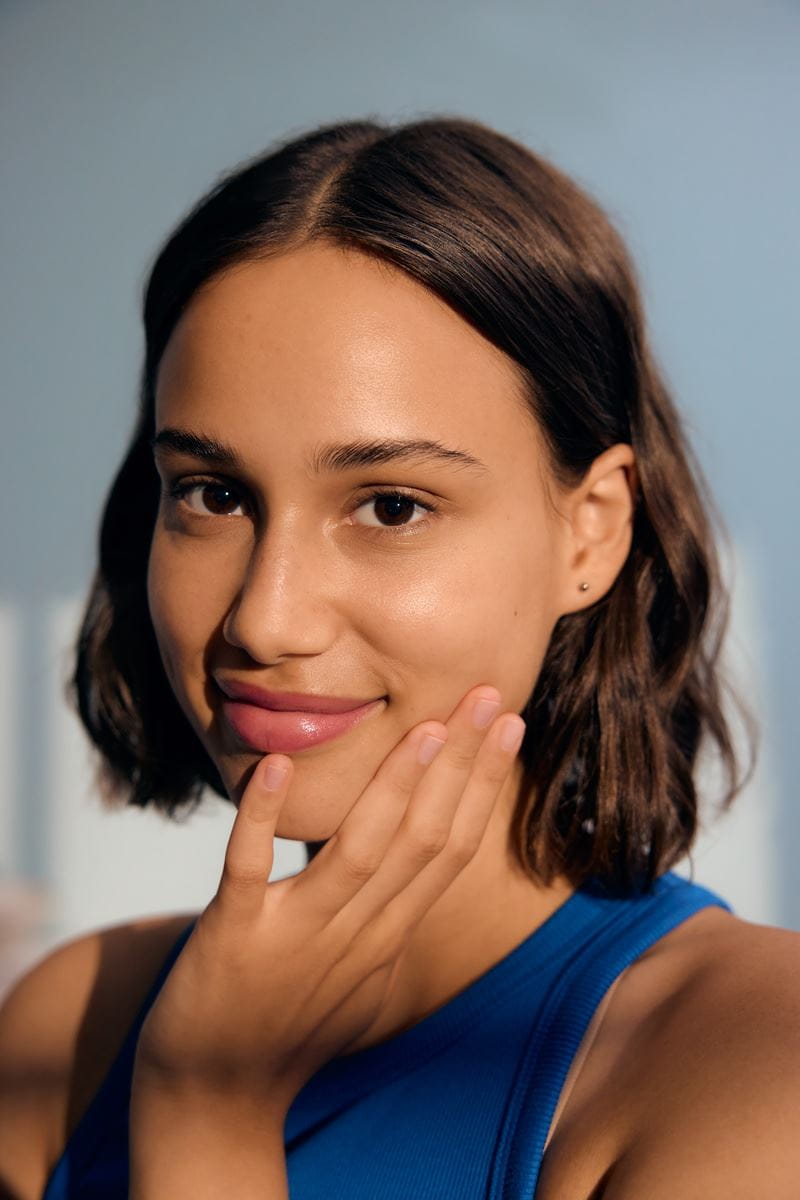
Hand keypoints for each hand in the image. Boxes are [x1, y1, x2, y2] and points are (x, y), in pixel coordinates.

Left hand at [133, 684, 525, 1115]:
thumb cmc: (289, 1024)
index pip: (452, 849)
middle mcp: (356, 933)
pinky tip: (277, 765)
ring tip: (424, 726)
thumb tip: (417, 863)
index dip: (485, 785)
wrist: (216, 1096)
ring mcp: (296, 935)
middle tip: (491, 696)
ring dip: (395, 786)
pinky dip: (262, 818)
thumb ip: (389, 913)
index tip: (510, 725)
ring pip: (360, 852)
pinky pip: (249, 871)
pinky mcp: (232, 937)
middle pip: (425, 840)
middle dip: (462, 765)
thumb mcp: (361, 970)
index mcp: (388, 934)